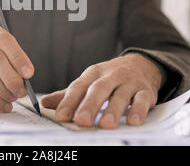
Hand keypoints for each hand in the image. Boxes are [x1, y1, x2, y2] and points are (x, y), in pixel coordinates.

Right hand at [0, 19, 33, 112]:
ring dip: (3, 90)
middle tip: (22, 91)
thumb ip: (12, 59)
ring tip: (14, 97)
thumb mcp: (0, 50)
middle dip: (12, 78)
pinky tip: (4, 105)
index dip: (18, 57)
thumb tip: (25, 77)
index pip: (3, 39)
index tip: (29, 73)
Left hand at [41, 54, 161, 128]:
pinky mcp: (145, 91)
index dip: (69, 101)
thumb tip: (44, 103)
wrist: (140, 65)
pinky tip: (133, 121)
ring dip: (113, 110)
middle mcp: (110, 76)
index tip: (60, 116)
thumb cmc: (109, 77)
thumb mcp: (89, 81)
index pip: (79, 87)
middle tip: (81, 121)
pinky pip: (142, 100)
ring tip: (106, 125)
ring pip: (121, 95)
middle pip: (99, 90)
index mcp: (93, 73)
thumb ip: (69, 94)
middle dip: (90, 105)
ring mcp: (129, 82)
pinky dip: (139, 110)